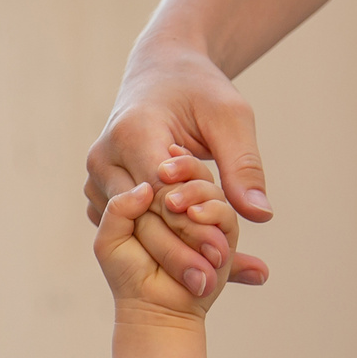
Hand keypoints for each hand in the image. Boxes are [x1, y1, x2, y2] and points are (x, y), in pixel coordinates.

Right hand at [85, 43, 271, 287]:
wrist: (160, 75)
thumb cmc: (199, 91)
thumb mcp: (231, 118)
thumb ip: (244, 166)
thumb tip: (260, 215)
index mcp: (131, 132)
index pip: (159, 191)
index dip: (189, 224)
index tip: (221, 254)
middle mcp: (103, 158)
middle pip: (142, 217)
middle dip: (179, 251)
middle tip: (213, 282)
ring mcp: (96, 179)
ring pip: (133, 229)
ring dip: (167, 255)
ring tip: (204, 282)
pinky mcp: (101, 195)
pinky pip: (130, 228)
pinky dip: (158, 247)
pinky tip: (188, 265)